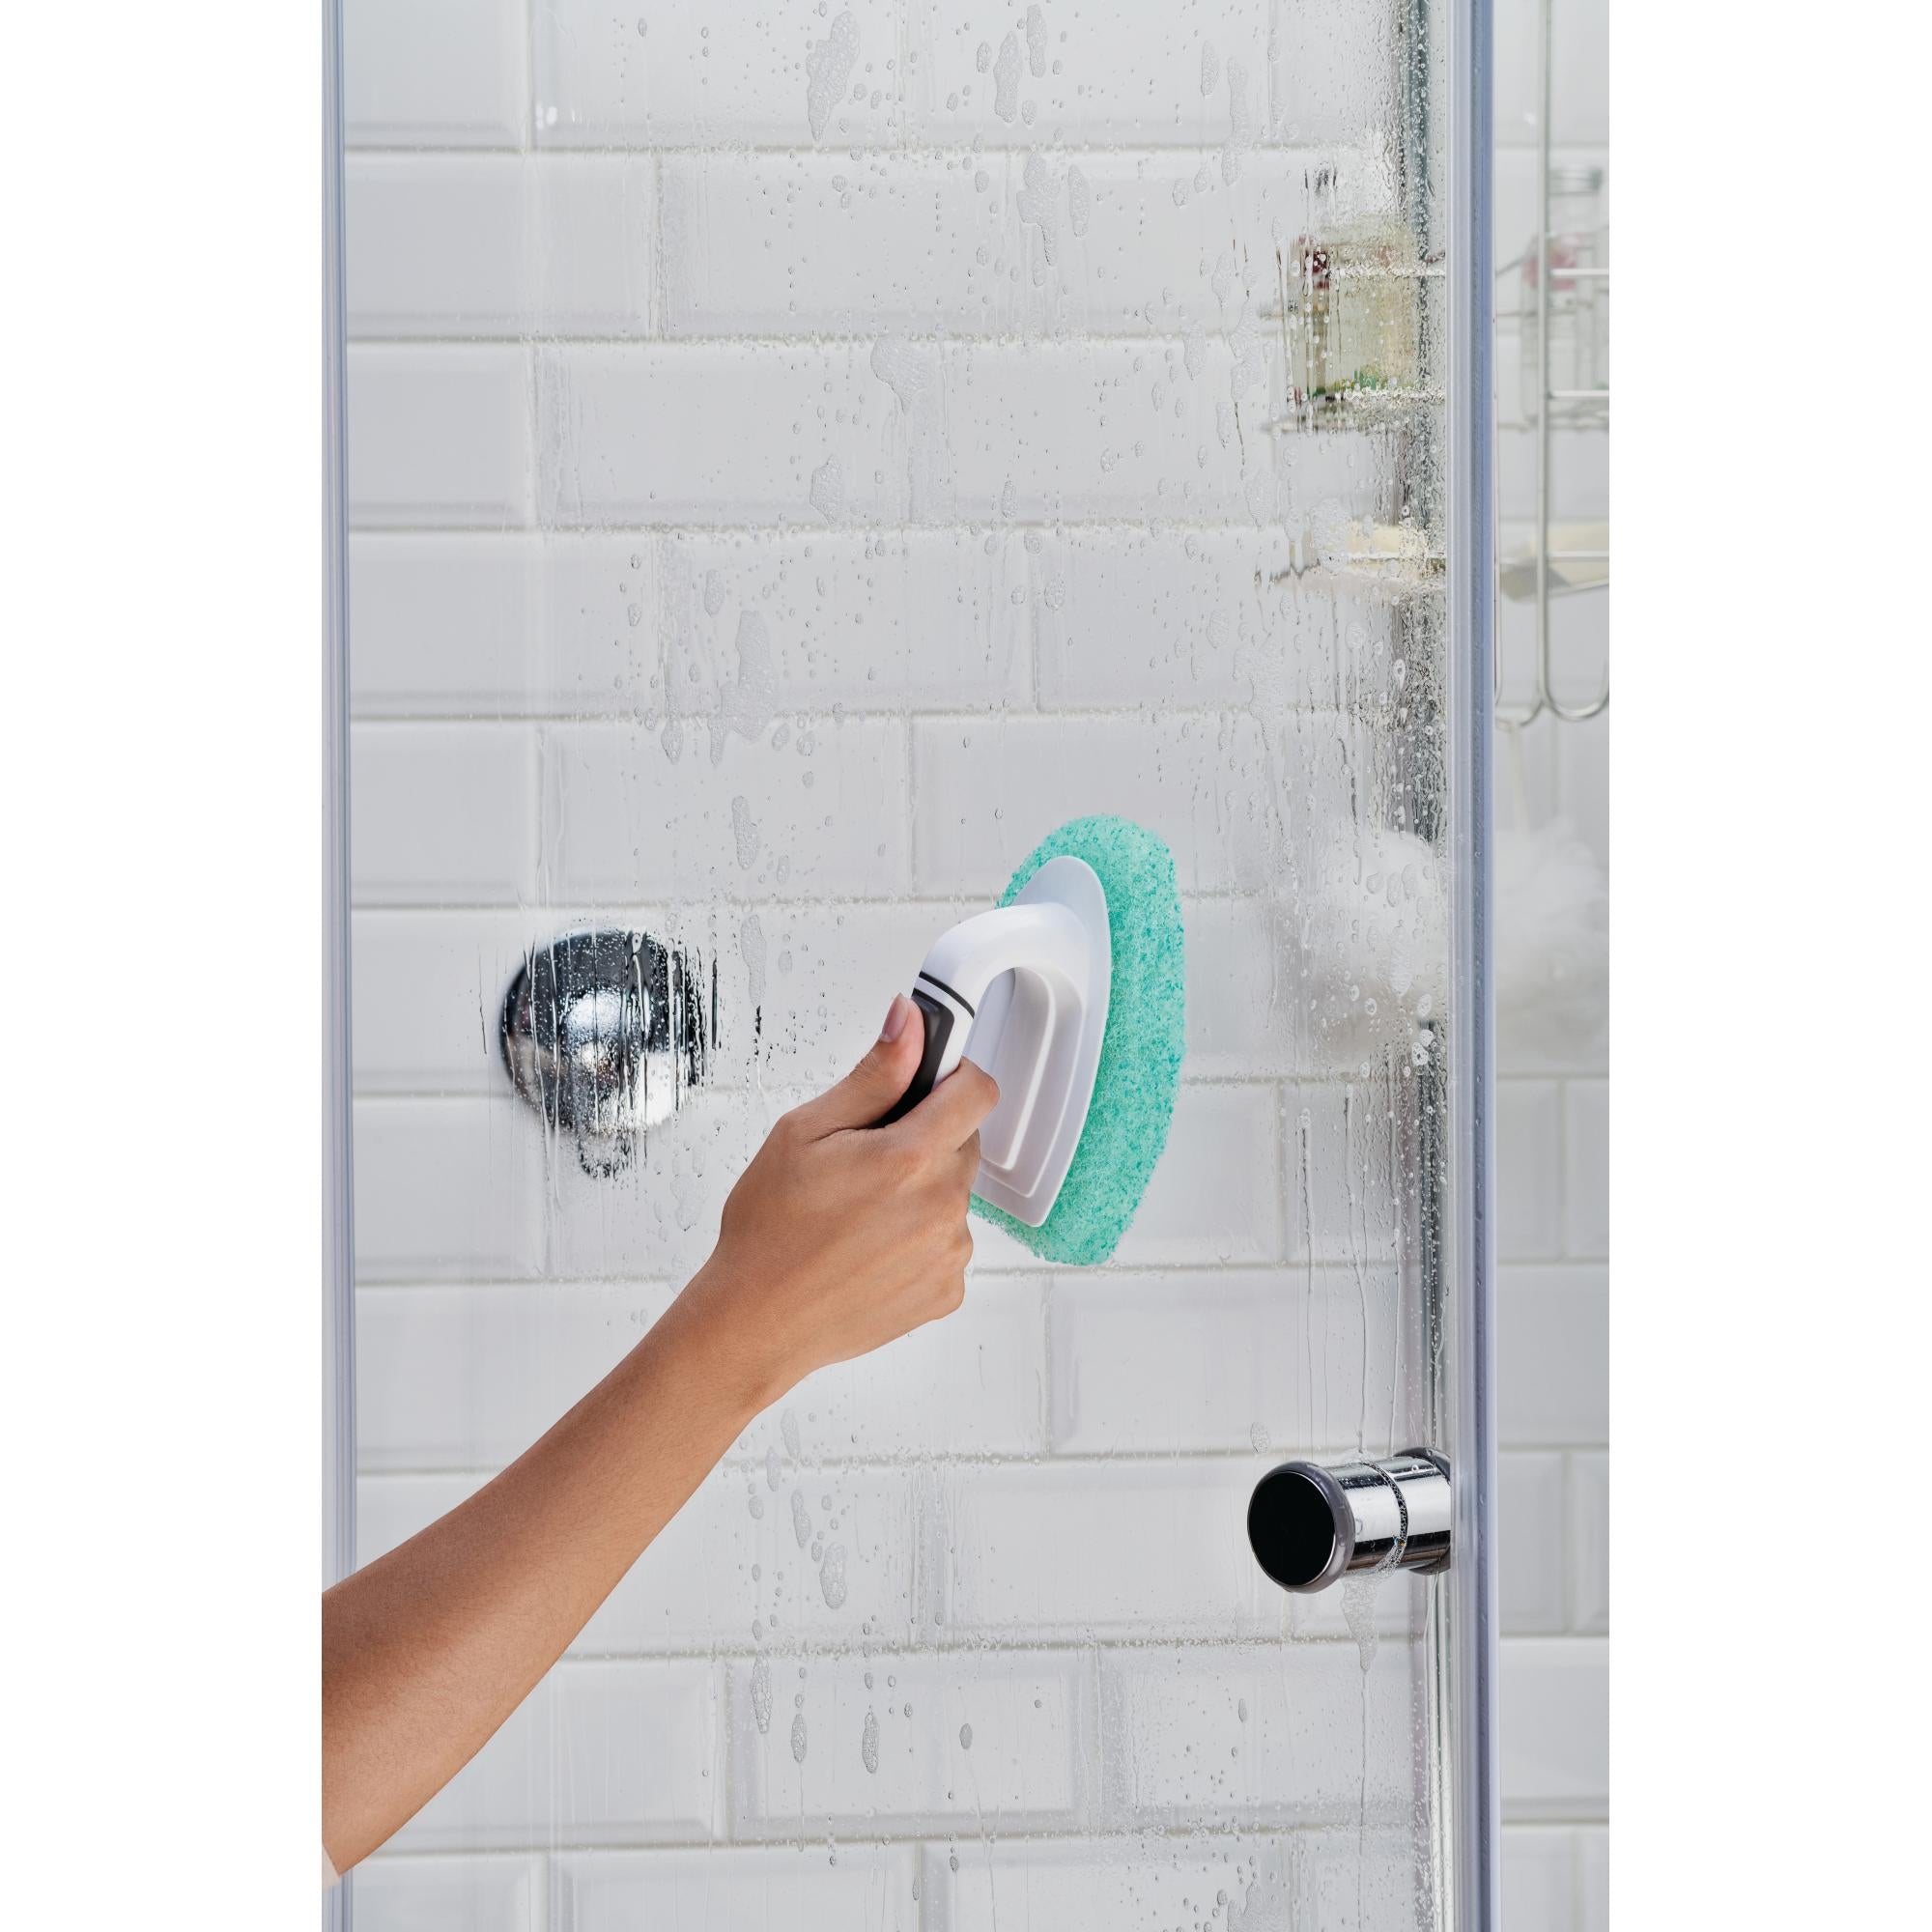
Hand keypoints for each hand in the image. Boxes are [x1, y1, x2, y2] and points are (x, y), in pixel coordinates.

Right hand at [676, 994, 999, 1408]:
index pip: (978, 1091)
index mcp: (909, 1158)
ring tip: (858, 1213)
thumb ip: (873, 1074)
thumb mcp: (804, 1131)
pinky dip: (918, 1240)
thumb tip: (910, 1023)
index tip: (927, 1083)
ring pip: (953, 1195)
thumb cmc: (769, 1229)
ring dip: (920, 1192)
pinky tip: (869, 1248)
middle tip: (864, 1158)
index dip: (953, 1076)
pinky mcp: (946, 1291)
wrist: (757, 1320)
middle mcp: (940, 1206)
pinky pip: (946, 1244)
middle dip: (923, 1138)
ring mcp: (948, 1253)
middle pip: (962, 1143)